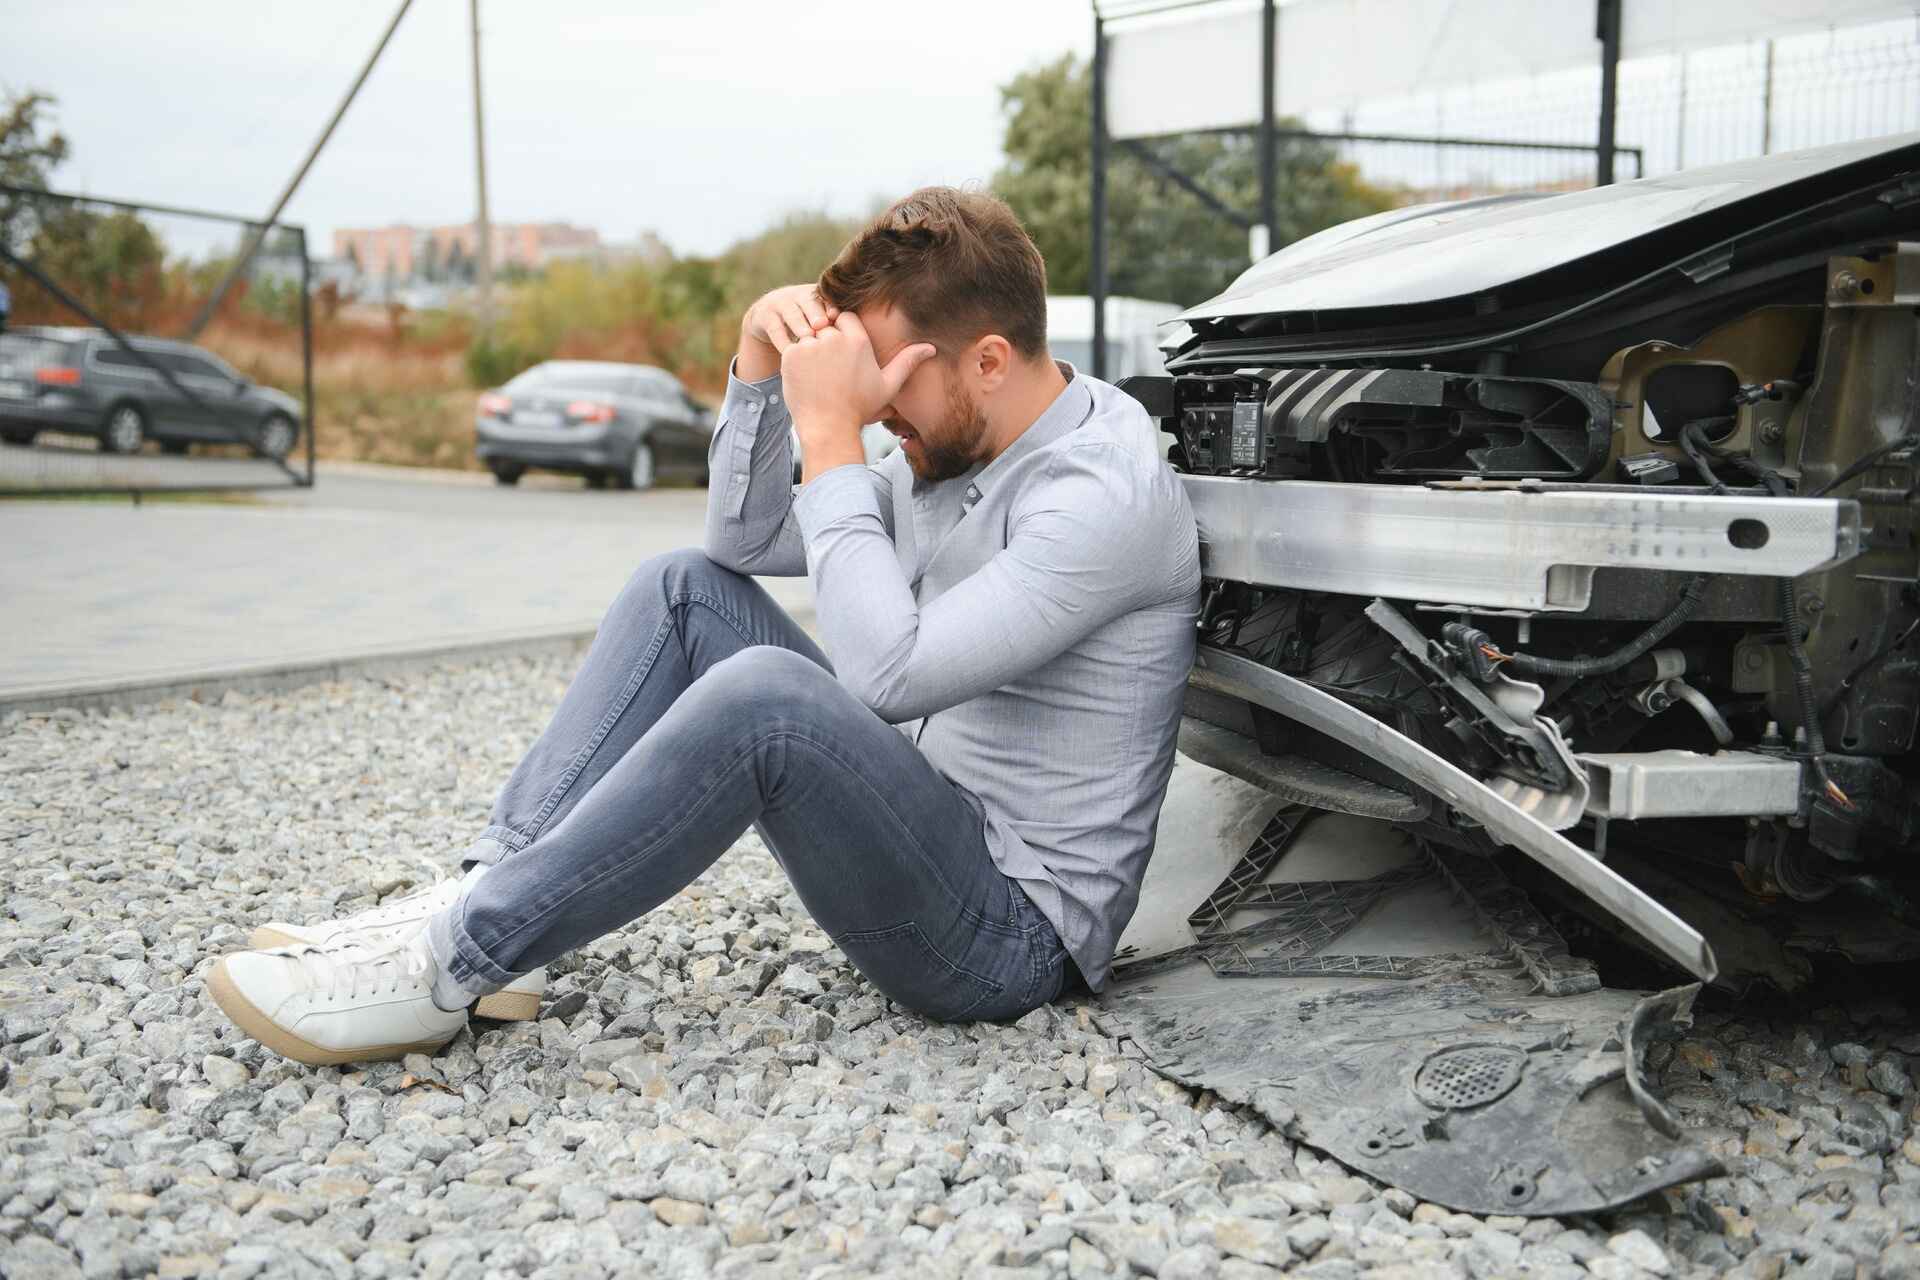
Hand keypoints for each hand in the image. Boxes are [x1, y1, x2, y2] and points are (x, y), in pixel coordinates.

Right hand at [736, 284, 835, 380]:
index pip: (826, 296)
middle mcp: (799, 295)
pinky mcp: (764, 316)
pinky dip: (783, 341)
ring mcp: (780, 304)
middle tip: (822, 326)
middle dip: (816, 312)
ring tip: (807, 338)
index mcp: (818, 295)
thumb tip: (866, 340)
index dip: (830, 304)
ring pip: (791, 313)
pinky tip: (791, 354)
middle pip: (809, 301)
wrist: (769, 320)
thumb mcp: (820, 322)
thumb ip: (838, 325)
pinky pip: (774, 329)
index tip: (835, 316)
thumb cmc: (807, 328)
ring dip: (799, 324)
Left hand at [782, 311, 936, 454]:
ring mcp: (810, 346)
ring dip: (810, 350)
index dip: (842, 332)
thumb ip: (907, 362)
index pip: (845, 317)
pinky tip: (806, 378)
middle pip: (825, 325)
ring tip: (818, 375)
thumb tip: (931, 348)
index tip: (842, 355)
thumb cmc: (859, 408)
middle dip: (825, 342)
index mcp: (857, 340)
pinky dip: (796, 360)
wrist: (828, 428)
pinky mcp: (791, 356)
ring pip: (807, 335)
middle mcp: (833, 338)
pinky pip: (792, 347)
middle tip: (829, 370)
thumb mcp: (888, 386)